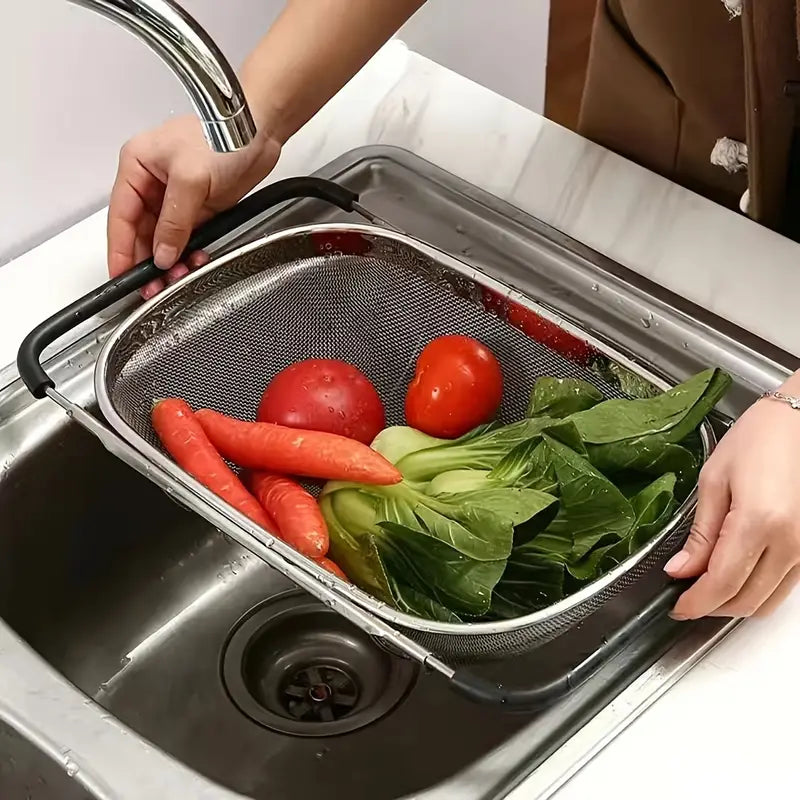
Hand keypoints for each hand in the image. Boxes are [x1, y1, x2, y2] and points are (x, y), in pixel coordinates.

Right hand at [107, 114, 281, 297]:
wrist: (260, 131)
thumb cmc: (223, 135)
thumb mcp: (190, 179)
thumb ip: (174, 221)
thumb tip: (162, 253)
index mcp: (138, 166)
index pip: (121, 216)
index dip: (120, 250)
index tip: (121, 276)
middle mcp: (153, 182)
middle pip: (141, 232)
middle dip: (147, 261)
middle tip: (152, 287)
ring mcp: (178, 196)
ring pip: (165, 238)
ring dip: (170, 261)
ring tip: (176, 278)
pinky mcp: (201, 206)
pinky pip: (188, 237)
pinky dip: (189, 253)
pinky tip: (194, 262)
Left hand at [666, 380, 799, 618]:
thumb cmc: (761, 437)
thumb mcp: (715, 479)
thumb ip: (700, 532)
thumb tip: (680, 569)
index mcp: (760, 522)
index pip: (722, 583)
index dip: (696, 603)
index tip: (677, 607)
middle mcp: (792, 542)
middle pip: (748, 600)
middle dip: (712, 607)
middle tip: (686, 596)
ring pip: (769, 600)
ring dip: (736, 602)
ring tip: (707, 586)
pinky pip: (786, 585)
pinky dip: (758, 589)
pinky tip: (736, 573)